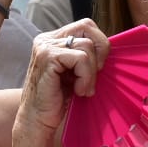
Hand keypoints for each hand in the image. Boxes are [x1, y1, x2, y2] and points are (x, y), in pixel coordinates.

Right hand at [15, 21, 110, 135]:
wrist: (38, 120)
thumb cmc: (58, 100)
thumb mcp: (76, 72)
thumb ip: (86, 56)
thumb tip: (109, 46)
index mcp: (54, 39)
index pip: (86, 26)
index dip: (99, 43)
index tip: (98, 67)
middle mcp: (47, 39)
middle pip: (87, 26)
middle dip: (100, 50)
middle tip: (96, 74)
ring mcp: (45, 46)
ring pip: (87, 45)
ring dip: (92, 72)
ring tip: (83, 89)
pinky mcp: (47, 56)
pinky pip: (81, 58)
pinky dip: (86, 77)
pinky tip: (78, 90)